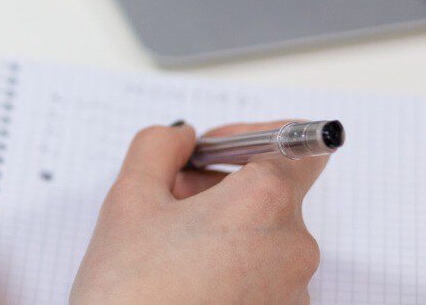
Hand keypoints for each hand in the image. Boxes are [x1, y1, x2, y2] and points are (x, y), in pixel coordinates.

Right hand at [71, 120, 327, 304]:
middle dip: (217, 186)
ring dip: (220, 228)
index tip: (208, 149)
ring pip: (262, 237)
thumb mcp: (129, 198)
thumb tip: (181, 137)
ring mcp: (293, 294)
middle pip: (270, 194)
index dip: (249, 137)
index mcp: (265, 203)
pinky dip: (227, 267)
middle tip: (165, 198)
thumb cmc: (131, 290)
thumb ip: (158, 147)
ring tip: (166, 248)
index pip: (296, 145)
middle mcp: (294, 248)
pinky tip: (181, 280)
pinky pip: (261, 278)